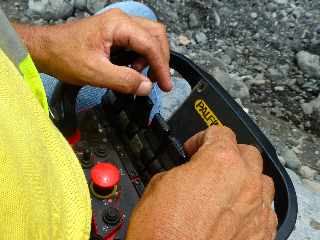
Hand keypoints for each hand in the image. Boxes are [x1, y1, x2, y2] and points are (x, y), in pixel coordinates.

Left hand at [14, 9, 171, 95]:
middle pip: (156, 36)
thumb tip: (146, 87)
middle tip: (158, 81)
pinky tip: (132, 70)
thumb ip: (124, 80)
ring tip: (140, 76)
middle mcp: (122, 21)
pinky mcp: (116, 35)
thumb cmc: (63, 55)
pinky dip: (141, 58)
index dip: (161, 66)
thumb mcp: (95, 72)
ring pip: (149, 39)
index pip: (151, 44)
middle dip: (161, 59)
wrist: (45, 50)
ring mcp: (119, 26)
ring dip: (151, 58)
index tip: (165, 85)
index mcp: (118, 25)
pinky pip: (138, 43)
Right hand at [126, 126, 277, 239]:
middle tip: (210, 165)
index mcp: (220, 161)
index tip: (194, 149)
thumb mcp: (159, 183)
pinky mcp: (262, 232)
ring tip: (225, 189)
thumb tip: (188, 171)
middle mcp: (245, 181)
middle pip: (247, 153)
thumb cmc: (162, 230)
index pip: (220, 132)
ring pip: (261, 180)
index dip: (202, 138)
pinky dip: (251, 206)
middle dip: (228, 154)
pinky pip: (264, 209)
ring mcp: (257, 208)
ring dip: (244, 179)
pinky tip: (234, 213)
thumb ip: (183, 169)